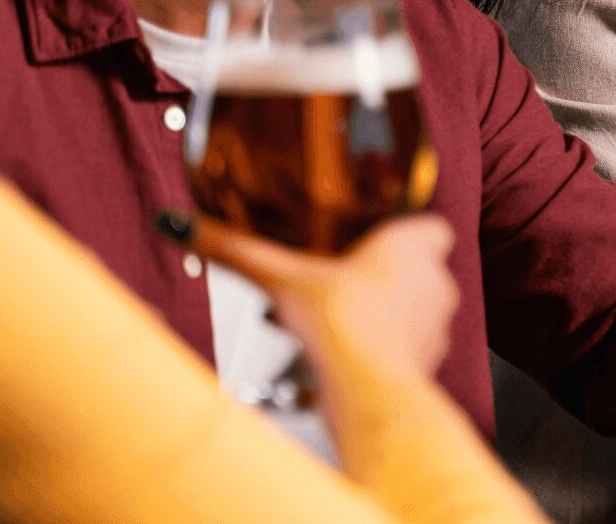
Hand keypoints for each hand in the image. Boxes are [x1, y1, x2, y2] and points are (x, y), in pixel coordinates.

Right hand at [184, 214, 458, 378]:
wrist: (366, 391)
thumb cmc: (341, 326)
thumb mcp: (279, 277)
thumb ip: (232, 250)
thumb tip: (180, 225)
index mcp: (413, 246)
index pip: (431, 226)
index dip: (407, 228)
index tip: (377, 231)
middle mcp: (434, 283)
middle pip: (416, 268)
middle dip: (379, 273)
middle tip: (341, 276)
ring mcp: (434, 326)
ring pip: (409, 309)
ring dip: (377, 312)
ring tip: (333, 318)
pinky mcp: (425, 364)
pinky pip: (401, 348)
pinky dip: (376, 349)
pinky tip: (342, 353)